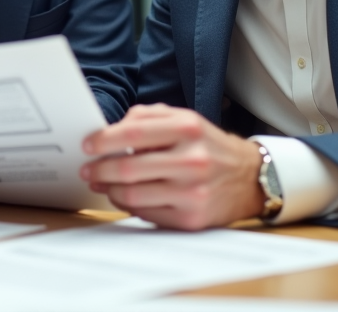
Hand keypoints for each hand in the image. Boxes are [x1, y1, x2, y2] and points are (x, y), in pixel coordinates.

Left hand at [79, 104, 264, 230]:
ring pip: (132, 195)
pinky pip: (146, 214)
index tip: (88, 145)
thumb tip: (109, 130)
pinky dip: (128, 205)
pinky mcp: (192, 219)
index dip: (104, 140)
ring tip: (101, 183)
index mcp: (188, 128)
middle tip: (88, 169)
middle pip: (128, 168)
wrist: (249, 177)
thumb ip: (148, 117)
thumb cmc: (208, 145)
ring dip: (109, 190)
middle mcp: (193, 160)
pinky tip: (124, 197)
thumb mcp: (184, 119)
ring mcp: (192, 192)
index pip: (134, 132)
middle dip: (99, 169)